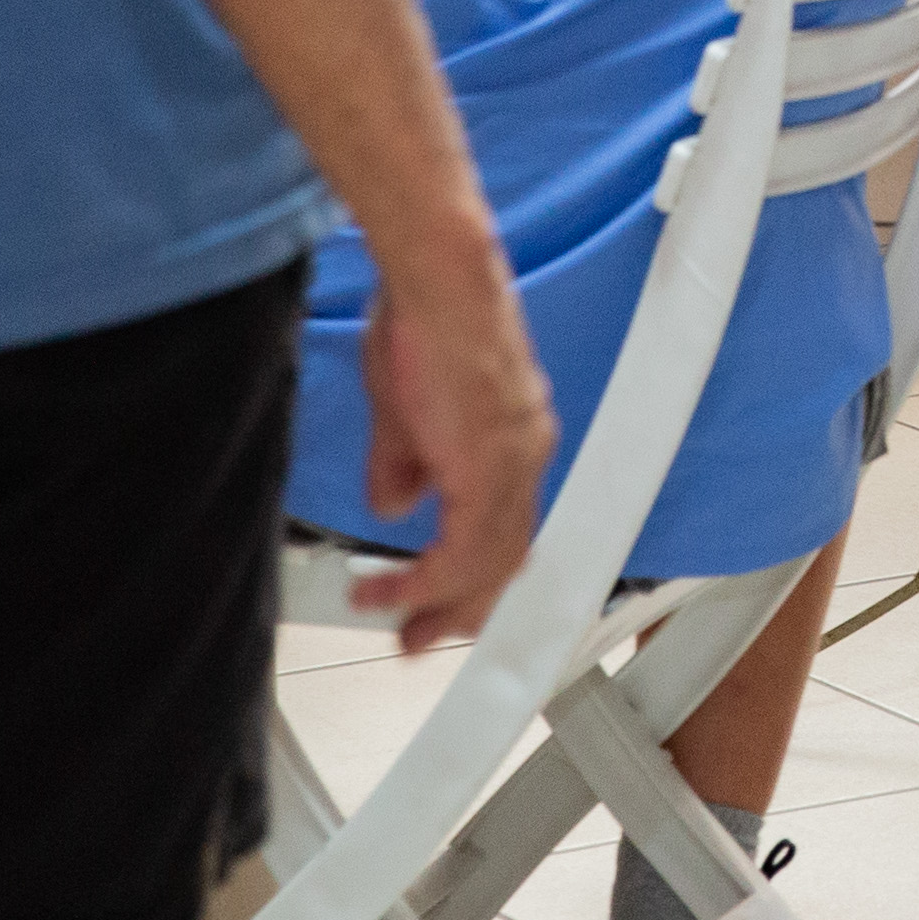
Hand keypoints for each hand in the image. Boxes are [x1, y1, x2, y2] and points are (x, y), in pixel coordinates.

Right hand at [351, 254, 559, 654]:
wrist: (437, 279)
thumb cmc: (421, 318)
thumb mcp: (403, 407)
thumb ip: (405, 462)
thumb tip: (398, 504)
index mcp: (513, 441)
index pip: (503, 529)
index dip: (471, 575)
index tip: (434, 605)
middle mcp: (525, 457)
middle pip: (504, 561)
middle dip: (458, 609)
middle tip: (417, 640)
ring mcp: (513, 464)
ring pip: (488, 565)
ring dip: (440, 604)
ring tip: (396, 627)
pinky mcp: (489, 468)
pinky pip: (464, 552)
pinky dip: (427, 581)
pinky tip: (393, 592)